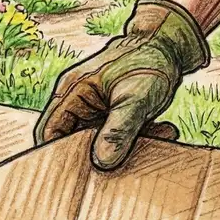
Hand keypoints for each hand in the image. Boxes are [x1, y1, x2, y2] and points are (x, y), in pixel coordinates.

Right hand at [35, 0, 208, 169]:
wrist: (169, 43)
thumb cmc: (148, 61)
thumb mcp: (136, 98)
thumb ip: (119, 130)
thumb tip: (102, 162)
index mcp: (71, 94)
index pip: (49, 133)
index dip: (59, 157)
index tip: (81, 176)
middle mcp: (78, 103)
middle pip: (73, 142)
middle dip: (98, 157)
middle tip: (123, 167)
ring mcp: (95, 110)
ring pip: (99, 142)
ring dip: (125, 148)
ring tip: (154, 139)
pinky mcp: (112, 114)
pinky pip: (117, 136)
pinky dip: (137, 139)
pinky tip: (162, 131)